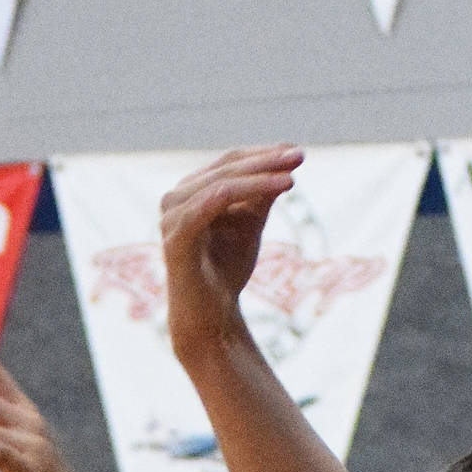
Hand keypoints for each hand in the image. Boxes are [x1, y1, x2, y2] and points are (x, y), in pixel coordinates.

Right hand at [160, 145, 303, 359]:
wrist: (210, 319)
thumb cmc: (227, 270)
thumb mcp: (251, 224)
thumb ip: (263, 193)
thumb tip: (287, 159)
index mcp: (190, 191)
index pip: (230, 162)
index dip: (264, 154)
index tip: (298, 152)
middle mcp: (175, 199)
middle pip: (226, 168)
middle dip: (265, 161)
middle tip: (300, 156)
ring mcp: (171, 218)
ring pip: (221, 184)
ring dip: (259, 177)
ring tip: (291, 179)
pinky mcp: (175, 239)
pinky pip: (208, 206)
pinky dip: (241, 193)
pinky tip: (272, 189)